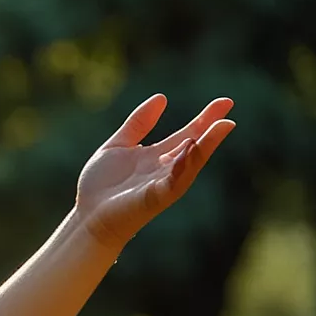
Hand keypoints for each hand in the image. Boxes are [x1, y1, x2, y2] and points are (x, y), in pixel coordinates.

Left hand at [73, 94, 235, 246]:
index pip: (188, 134)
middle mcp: (166, 170)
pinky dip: (182, 166)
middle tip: (229, 108)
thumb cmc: (100, 186)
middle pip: (195, 146)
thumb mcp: (118, 145)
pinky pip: (173, 181)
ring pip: (190, 163)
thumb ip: (138, 124)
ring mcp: (162, 184)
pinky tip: (189, 148)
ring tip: (223, 126)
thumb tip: (162, 97)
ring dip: (206, 145)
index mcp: (158, 157)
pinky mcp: (154, 198)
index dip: (206, 119)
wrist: (86, 218)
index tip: (225, 102)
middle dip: (212, 129)